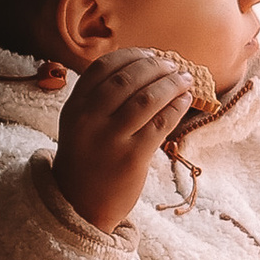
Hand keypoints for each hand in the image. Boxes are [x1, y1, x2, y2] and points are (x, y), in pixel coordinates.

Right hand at [51, 50, 192, 234]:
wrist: (80, 206)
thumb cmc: (86, 159)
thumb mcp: (79, 124)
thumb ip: (99, 98)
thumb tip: (142, 68)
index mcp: (75, 107)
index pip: (103, 67)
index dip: (131, 55)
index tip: (150, 53)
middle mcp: (90, 119)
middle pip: (128, 79)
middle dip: (156, 67)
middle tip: (172, 65)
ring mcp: (111, 139)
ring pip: (147, 98)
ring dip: (171, 84)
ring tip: (185, 80)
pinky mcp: (132, 158)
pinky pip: (161, 124)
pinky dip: (177, 107)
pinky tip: (185, 101)